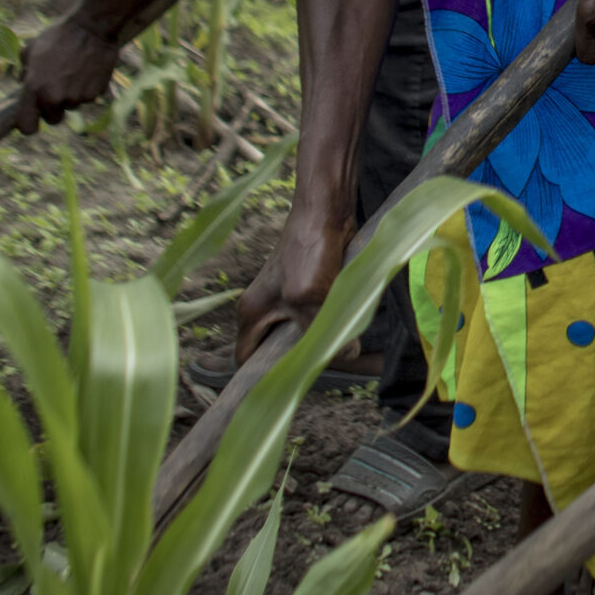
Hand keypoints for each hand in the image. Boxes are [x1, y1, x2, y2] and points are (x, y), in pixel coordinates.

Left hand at [17, 14, 122, 134]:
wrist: (92, 28)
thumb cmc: (59, 36)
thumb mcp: (32, 49)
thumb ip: (24, 71)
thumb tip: (24, 81)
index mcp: (34, 88)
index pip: (26, 126)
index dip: (29, 124)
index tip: (32, 118)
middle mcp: (54, 98)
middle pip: (53, 120)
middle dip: (53, 108)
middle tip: (57, 88)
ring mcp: (76, 97)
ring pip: (71, 106)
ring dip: (71, 95)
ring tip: (74, 71)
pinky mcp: (95, 94)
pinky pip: (88, 98)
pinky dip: (87, 88)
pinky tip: (87, 70)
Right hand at [234, 200, 352, 360]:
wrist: (326, 212)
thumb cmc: (309, 250)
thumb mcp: (310, 297)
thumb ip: (320, 330)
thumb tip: (345, 353)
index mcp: (252, 312)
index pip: (246, 357)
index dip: (265, 374)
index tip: (292, 383)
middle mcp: (265, 308)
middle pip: (278, 348)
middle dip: (300, 357)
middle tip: (325, 363)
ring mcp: (287, 298)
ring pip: (302, 333)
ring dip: (321, 338)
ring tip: (342, 343)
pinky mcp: (309, 289)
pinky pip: (317, 317)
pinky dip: (331, 322)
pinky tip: (349, 323)